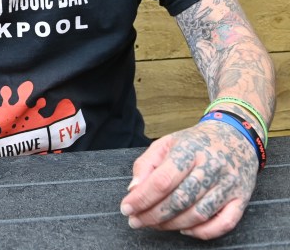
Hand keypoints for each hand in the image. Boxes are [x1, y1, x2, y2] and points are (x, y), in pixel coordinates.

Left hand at [120, 120, 257, 238]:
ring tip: (154, 225)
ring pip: (199, 214)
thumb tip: (133, 190)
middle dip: (153, 215)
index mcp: (189, 150)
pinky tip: (185, 229)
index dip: (142, 198)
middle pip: (179, 200)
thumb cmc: (195, 142)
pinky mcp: (242, 199)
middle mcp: (212, 167)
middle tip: (136, 221)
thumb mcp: (166, 143)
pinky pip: (224, 224)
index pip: (162, 180)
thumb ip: (146, 164)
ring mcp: (229, 184)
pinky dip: (202, 232)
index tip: (126, 209)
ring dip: (172, 225)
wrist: (237, 137)